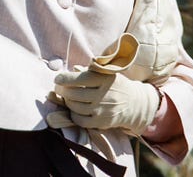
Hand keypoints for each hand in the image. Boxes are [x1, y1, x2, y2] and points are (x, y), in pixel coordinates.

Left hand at [46, 69, 160, 134]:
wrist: (135, 104)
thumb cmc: (116, 85)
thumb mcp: (107, 73)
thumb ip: (90, 71)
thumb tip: (73, 69)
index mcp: (105, 79)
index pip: (79, 78)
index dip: (64, 78)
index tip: (57, 78)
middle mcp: (104, 94)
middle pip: (74, 94)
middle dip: (62, 90)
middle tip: (58, 87)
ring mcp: (102, 110)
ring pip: (75, 107)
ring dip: (67, 101)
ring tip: (66, 96)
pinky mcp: (101, 122)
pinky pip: (80, 120)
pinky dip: (73, 114)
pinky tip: (74, 108)